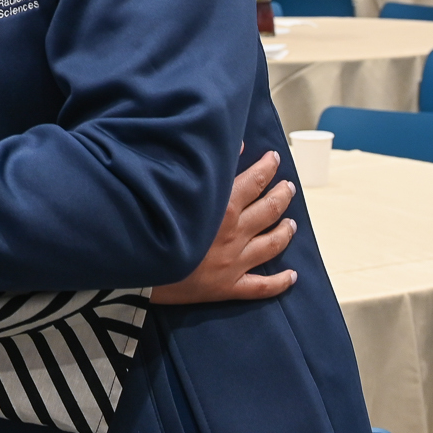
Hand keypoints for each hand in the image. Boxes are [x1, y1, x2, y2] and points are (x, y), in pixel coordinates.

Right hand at [149, 152, 297, 304]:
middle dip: (282, 196)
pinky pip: (261, 287)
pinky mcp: (228, 287)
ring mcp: (233, 263)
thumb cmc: (152, 224)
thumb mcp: (178, 191)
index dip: (267, 168)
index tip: (274, 158)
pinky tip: (291, 276)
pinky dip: (279, 282)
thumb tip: (233, 145)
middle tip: (289, 187)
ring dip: (285, 232)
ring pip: (271, 245)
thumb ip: (206, 168)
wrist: (140, 270)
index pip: (254, 182)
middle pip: (268, 211)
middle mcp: (233, 234)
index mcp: (222, 209)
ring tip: (292, 223)